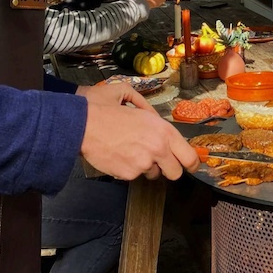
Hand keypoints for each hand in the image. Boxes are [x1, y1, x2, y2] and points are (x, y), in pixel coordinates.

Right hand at [76, 85, 199, 179]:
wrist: (80, 123)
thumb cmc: (103, 108)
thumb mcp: (130, 97)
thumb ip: (149, 110)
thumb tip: (156, 119)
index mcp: (163, 130)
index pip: (189, 156)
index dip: (192, 163)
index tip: (191, 165)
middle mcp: (157, 149)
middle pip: (175, 173)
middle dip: (169, 168)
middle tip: (158, 159)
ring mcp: (142, 164)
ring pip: (153, 174)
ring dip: (147, 166)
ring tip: (130, 150)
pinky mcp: (127, 174)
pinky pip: (133, 175)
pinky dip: (128, 168)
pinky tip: (119, 154)